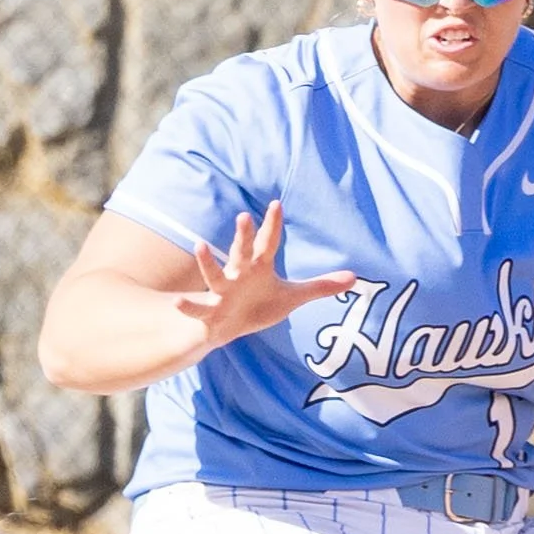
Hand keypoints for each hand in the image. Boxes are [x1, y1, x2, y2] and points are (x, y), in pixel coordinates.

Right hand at [176, 202, 354, 350]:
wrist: (228, 328)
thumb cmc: (259, 306)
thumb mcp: (292, 297)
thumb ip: (320, 287)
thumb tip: (354, 277)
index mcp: (259, 267)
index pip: (268, 243)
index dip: (272, 225)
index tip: (276, 204)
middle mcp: (238, 274)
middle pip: (241, 251)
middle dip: (242, 235)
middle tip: (244, 216)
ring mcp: (221, 292)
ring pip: (214, 274)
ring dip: (207, 261)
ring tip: (200, 244)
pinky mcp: (210, 311)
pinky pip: (198, 308)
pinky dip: (188, 305)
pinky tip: (178, 303)